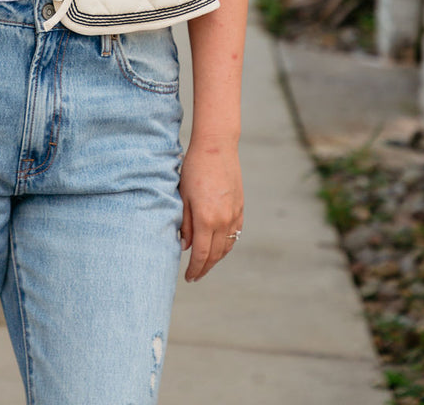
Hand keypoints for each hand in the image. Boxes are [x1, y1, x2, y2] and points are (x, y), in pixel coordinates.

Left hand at [178, 137, 242, 281]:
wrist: (217, 147)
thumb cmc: (194, 168)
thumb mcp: (183, 196)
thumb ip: (185, 223)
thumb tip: (185, 246)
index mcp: (207, 219)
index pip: (202, 255)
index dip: (195, 269)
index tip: (188, 277)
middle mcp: (224, 220)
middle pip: (215, 255)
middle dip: (205, 268)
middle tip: (195, 276)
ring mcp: (235, 214)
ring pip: (227, 247)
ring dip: (216, 259)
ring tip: (205, 265)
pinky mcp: (240, 207)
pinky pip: (235, 234)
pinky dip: (227, 245)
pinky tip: (219, 247)